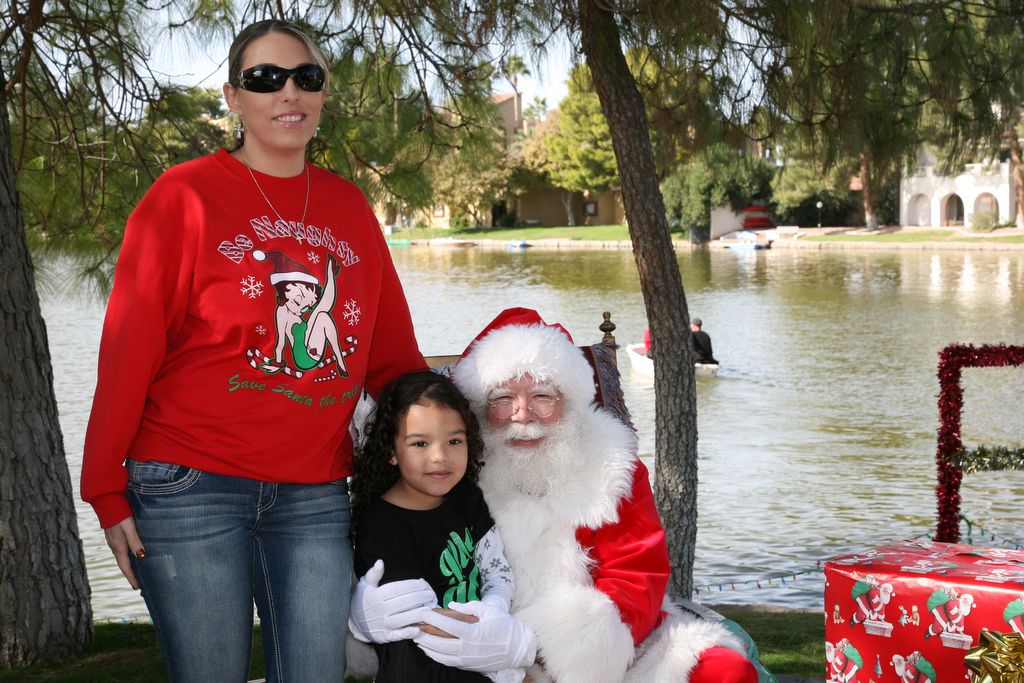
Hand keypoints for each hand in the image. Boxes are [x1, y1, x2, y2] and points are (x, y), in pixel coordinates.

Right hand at [103, 517, 143, 589]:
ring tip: (137, 571)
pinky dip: (127, 556)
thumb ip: (135, 540)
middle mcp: (115, 545)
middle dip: (130, 574)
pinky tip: (133, 554)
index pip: (125, 566)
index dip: (131, 577)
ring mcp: (113, 540)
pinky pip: (121, 550)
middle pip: (124, 564)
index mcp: (118, 546)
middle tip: (139, 583)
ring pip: (122, 557)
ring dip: (129, 565)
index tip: (137, 587)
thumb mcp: (129, 527)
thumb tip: (141, 556)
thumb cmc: (120, 513)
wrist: (106, 501)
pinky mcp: (114, 535)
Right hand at [349, 559, 437, 642]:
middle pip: (405, 602)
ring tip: (431, 608)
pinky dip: (408, 633)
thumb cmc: (362, 600)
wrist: (353, 623)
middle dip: (421, 597)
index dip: (413, 585)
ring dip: (419, 614)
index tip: (424, 583)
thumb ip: (374, 574)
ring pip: (404, 618)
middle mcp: (380, 610)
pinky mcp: (385, 636)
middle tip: (431, 594)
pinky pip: (398, 635)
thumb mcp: (365, 584)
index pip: (398, 589)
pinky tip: (418, 629)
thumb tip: (380, 562)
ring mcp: (383, 624)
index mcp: (377, 596)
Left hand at [414, 600, 535, 671]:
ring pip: (442, 656)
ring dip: (428, 648)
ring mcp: (468, 660)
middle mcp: (468, 649)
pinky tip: (431, 651)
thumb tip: (451, 604)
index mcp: (473, 633)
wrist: (519, 649)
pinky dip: (437, 657)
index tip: (423, 612)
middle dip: (424, 636)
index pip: (447, 626)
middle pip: (439, 644)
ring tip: (418, 640)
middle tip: (414, 628)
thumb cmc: (505, 627)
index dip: (433, 619)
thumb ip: (468, 606)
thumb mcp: (489, 611)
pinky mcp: (469, 666)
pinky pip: (449, 662)